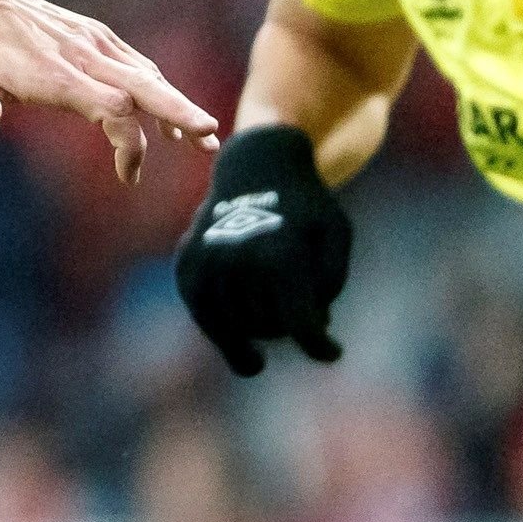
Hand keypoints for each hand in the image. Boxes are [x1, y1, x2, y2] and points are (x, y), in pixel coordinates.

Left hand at [0, 0, 217, 180]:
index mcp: (52, 73)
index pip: (110, 107)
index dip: (128, 142)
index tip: (129, 174)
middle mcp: (81, 55)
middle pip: (144, 86)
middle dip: (179, 114)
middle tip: (209, 141)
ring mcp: (92, 42)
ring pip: (147, 74)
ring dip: (177, 105)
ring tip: (204, 136)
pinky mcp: (95, 36)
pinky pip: (136, 64)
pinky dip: (159, 89)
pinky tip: (170, 115)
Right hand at [173, 125, 352, 376]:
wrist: (255, 168)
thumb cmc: (306, 206)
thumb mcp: (336, 236)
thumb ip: (329, 282)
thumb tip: (310, 323)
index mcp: (279, 255)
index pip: (299, 323)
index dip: (319, 346)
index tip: (333, 354)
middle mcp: (237, 260)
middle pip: (269, 326)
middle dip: (292, 326)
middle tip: (309, 315)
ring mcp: (206, 262)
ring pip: (234, 327)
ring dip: (258, 334)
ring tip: (278, 328)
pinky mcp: (186, 265)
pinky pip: (204, 314)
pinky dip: (224, 332)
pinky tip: (243, 349)